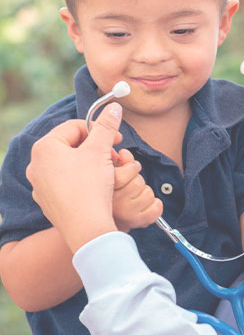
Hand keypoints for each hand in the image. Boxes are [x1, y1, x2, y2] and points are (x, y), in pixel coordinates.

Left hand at [26, 103, 122, 252]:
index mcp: (45, 148)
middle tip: (114, 156)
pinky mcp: (48, 202)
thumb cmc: (90, 186)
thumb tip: (114, 107)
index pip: (75, 127)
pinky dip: (82, 180)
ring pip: (70, 164)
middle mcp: (37, 165)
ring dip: (91, 163)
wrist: (86, 228)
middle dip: (96, 148)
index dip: (99, 129)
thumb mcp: (101, 150)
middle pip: (72, 145)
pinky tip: (96, 188)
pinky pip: (66, 183)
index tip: (116, 138)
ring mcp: (40, 185)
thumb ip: (107, 125)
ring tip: (108, 172)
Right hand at [113, 149, 162, 230]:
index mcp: (105, 188)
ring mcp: (126, 213)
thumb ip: (119, 161)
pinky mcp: (137, 222)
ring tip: (134, 199)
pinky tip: (145, 206)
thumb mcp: (110, 174)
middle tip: (128, 188)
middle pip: (139, 182)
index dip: (132, 168)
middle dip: (137, 182)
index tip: (128, 170)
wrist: (100, 223)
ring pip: (148, 194)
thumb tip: (125, 153)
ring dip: (145, 194)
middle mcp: (115, 202)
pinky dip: (155, 205)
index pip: (130, 170)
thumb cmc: (108, 195)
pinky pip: (156, 208)